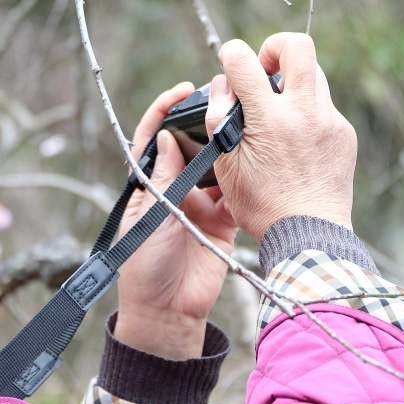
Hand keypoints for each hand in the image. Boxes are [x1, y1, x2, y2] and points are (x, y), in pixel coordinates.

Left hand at [114, 83, 238, 359]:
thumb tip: (166, 136)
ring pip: (217, 164)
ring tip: (244, 124)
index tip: (182, 91)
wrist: (168, 312)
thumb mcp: (150, 218)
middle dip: (204, 121)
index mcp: (149, 184)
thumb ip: (162, 179)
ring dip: (228, 146)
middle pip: (190, 144)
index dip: (164, 110)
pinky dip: (246, 179)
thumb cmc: (145, 266)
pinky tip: (258, 162)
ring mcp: (200, 203)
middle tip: (223, 99)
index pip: (153, 137)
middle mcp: (175, 188)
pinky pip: (237, 193)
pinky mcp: (222, 221)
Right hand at [205, 32, 357, 240]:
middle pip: (298, 46)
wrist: (309, 234)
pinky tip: (295, 142)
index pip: (244, 60)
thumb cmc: (262, 205)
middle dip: (275, 47)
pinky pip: (324, 107)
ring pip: (314, 75)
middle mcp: (305, 112)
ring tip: (276, 111)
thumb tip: (223, 84)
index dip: (232, 54)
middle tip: (264, 69)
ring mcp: (330, 121)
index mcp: (269, 120)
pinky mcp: (345, 134)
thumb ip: (219, 117)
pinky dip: (307, 112)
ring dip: (292, 82)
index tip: (230, 62)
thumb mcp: (225, 165)